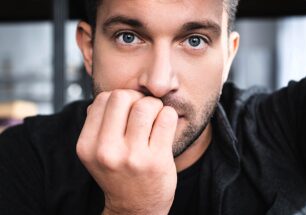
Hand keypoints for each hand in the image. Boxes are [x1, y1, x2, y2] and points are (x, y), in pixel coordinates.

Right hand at [76, 90, 177, 214]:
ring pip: (146, 105)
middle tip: (144, 110)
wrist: (135, 208)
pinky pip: (167, 118)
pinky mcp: (156, 161)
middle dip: (137, 98)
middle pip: (122, 97)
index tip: (129, 109)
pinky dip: (168, 115)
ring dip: (155, 105)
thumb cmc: (119, 174)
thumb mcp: (97, 152)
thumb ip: (98, 125)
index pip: (103, 99)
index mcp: (87, 146)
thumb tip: (106, 97)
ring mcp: (132, 157)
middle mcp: (106, 151)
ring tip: (156, 117)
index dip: (120, 98)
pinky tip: (165, 126)